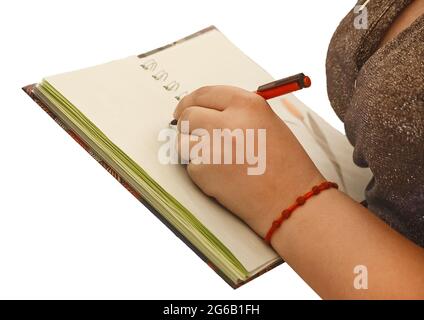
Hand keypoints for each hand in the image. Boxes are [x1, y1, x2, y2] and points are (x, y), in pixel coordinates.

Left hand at [174, 85, 323, 236]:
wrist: (290, 201)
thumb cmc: (285, 166)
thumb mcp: (268, 124)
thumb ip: (238, 112)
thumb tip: (207, 111)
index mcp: (248, 105)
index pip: (205, 93)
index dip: (190, 101)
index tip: (184, 108)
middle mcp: (229, 122)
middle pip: (188, 115)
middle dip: (185, 124)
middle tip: (188, 132)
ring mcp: (214, 147)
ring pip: (182, 140)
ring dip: (190, 147)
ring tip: (213, 157)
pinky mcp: (204, 171)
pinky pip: (190, 164)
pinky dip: (200, 170)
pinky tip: (222, 175)